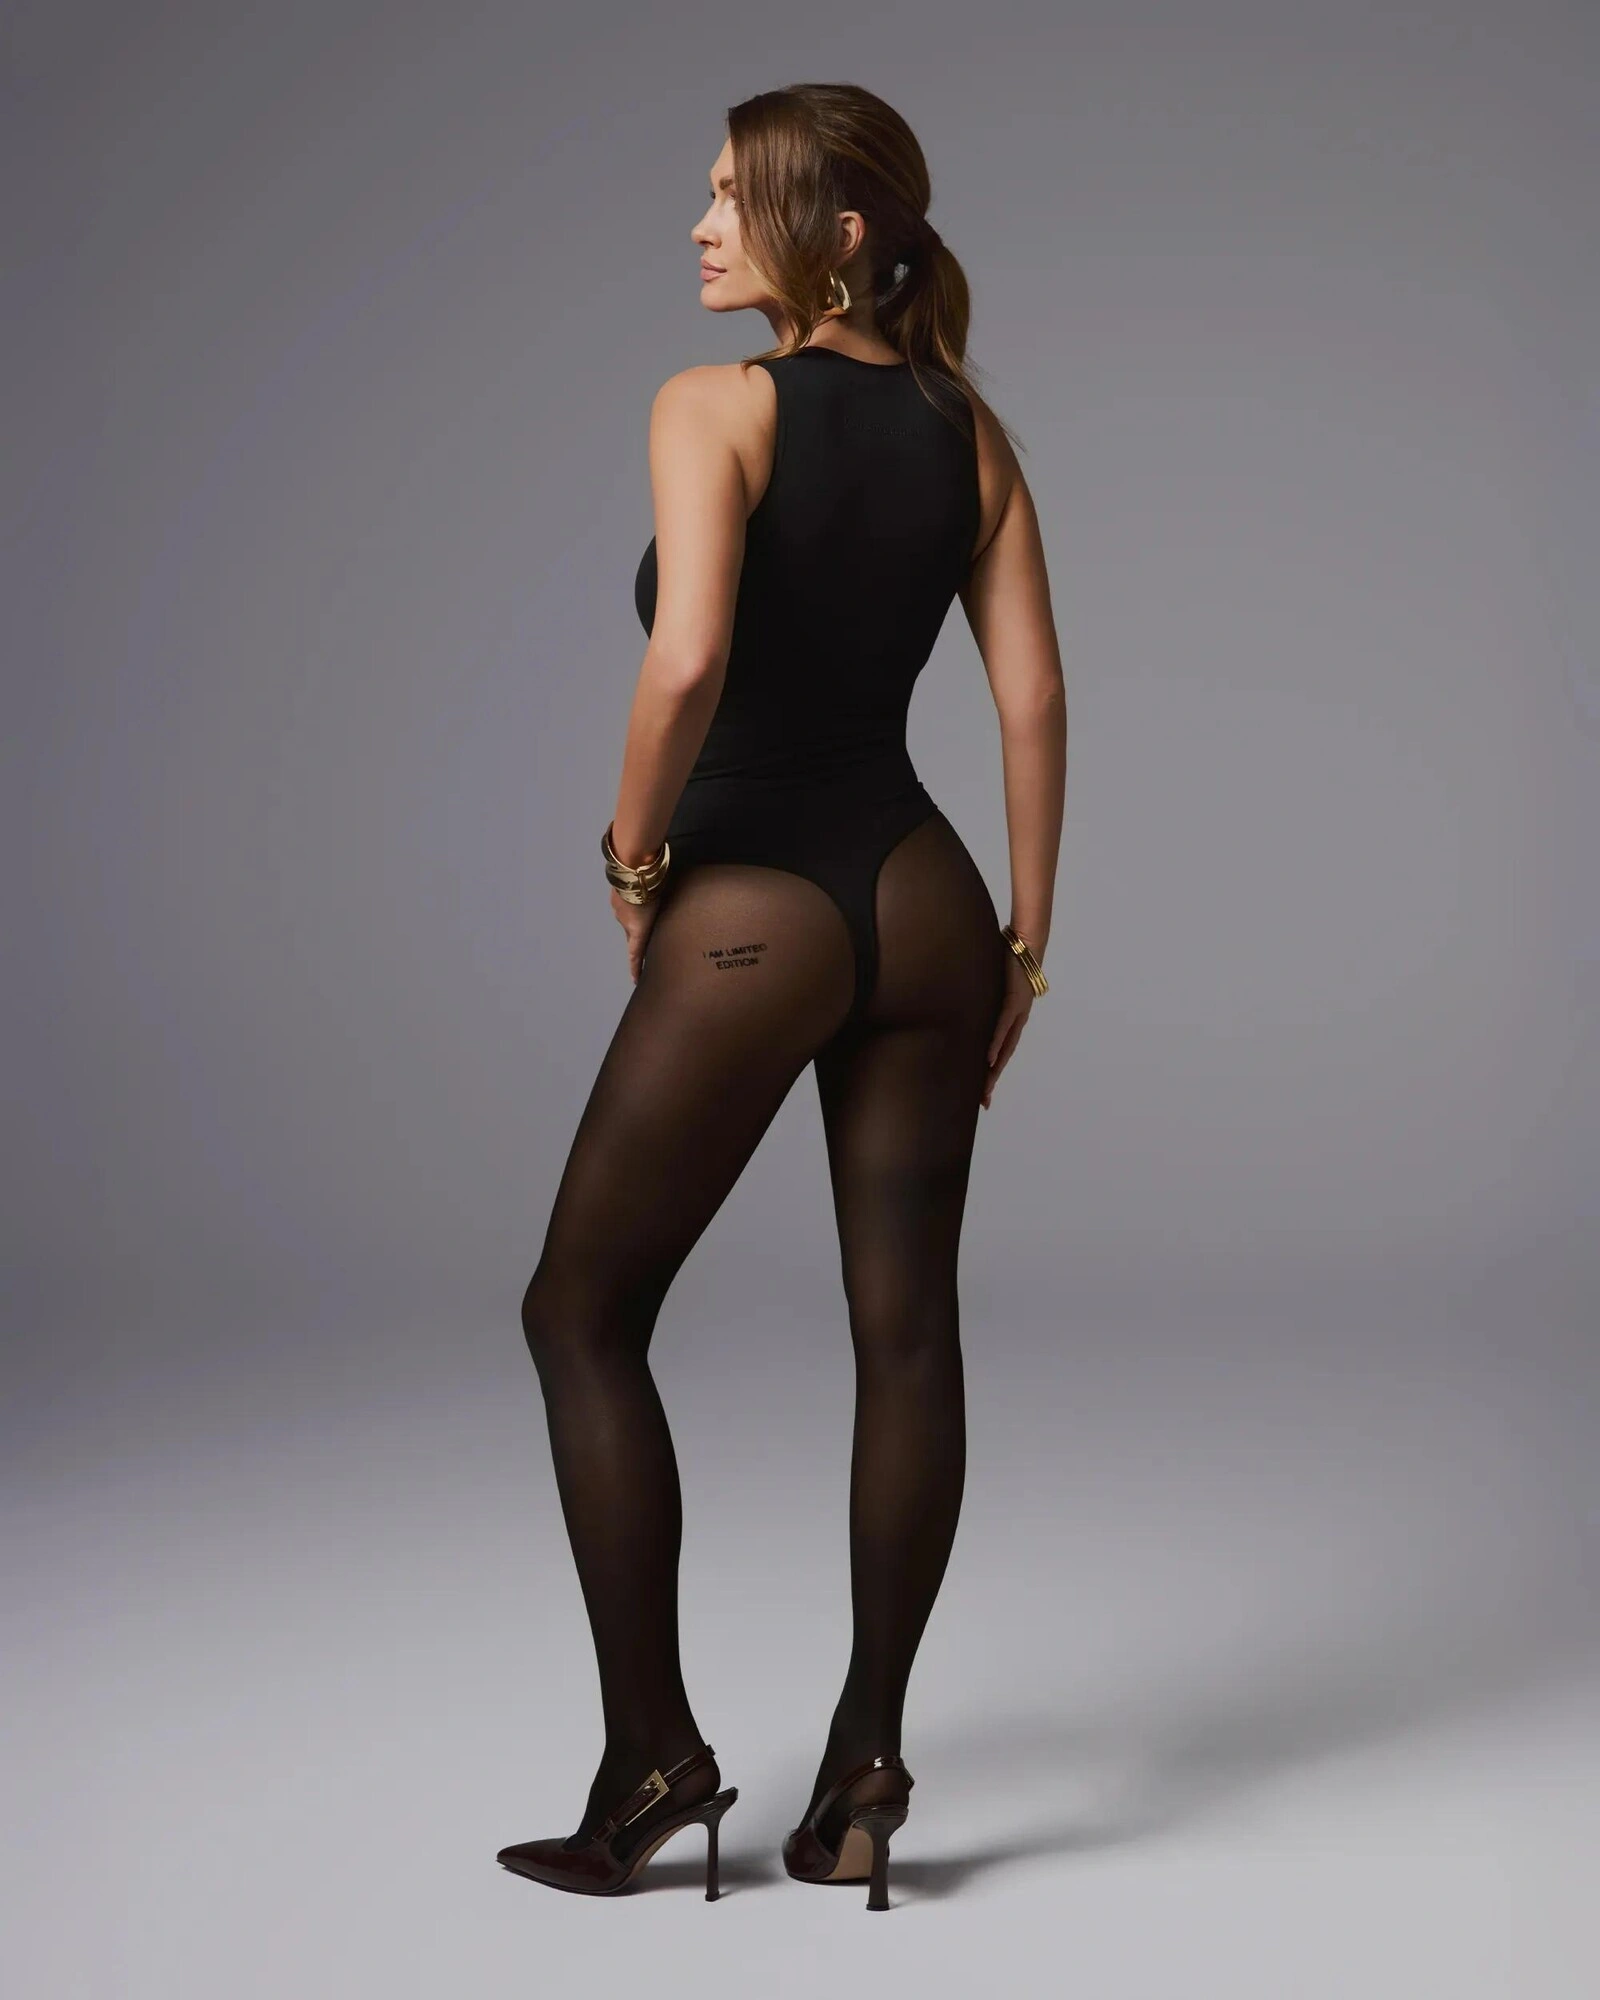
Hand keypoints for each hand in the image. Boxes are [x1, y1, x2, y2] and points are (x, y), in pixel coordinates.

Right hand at [610, 887, 661, 982]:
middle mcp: (625, 923)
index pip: (635, 955)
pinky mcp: (615, 896)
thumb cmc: (653, 889)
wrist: (634, 868)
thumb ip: (658, 917)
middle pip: (633, 934)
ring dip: (637, 912)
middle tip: (651, 928)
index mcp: (638, 930)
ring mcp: (618, 909)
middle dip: (640, 933)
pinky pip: (624, 904)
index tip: (635, 981)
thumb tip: (658, 919)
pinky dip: (632, 901)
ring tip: (648, 900)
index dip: (635, 969)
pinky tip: (639, 890)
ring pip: (629, 917)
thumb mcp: (662, 906)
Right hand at [982, 953, 1037, 1108]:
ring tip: (986, 1087)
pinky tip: (989, 1058)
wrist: (1026, 943)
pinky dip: (996, 1044)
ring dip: (995, 1068)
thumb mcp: (992, 985)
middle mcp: (1016, 1020)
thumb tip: (964, 1005)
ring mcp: (1016, 1012)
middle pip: (1004, 1056)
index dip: (993, 1071)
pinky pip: (1003, 1027)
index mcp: (1012, 1018)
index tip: (984, 1091)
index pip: (1002, 1050)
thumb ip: (984, 998)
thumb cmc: (1008, 960)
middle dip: (993, 1079)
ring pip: (1005, 1047)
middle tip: (983, 1101)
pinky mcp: (1012, 1000)